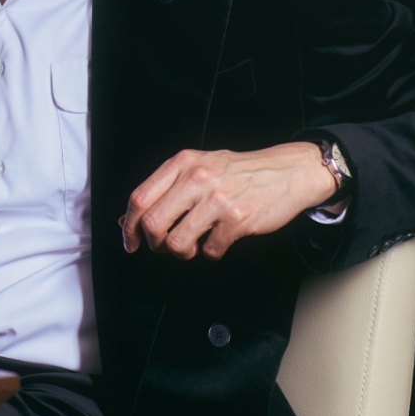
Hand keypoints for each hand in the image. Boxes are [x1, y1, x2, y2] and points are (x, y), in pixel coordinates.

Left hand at [120, 142, 340, 260]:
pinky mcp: (237, 219)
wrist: (287, 171)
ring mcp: (218, 199)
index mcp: (182, 163)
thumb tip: (128, 220)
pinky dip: (212, 252)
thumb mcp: (198, 168)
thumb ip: (165, 190)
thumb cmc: (239, 171)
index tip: (130, 241)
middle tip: (165, 246)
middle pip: (153, 224)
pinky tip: (219, 240)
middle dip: (155, 244)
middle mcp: (197, 178)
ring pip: (177, 242)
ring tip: (194, 245)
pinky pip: (211, 250)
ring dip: (183, 252)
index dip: (129, 226)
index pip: (139, 198)